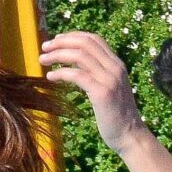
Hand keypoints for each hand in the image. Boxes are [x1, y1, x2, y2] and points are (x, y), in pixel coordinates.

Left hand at [38, 32, 146, 149]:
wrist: (129, 135)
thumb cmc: (114, 115)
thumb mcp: (107, 88)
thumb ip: (96, 74)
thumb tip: (74, 64)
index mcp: (117, 64)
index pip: (94, 39)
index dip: (73, 36)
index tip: (56, 40)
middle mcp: (115, 67)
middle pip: (85, 43)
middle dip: (62, 42)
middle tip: (44, 47)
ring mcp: (110, 79)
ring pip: (80, 55)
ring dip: (57, 55)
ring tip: (42, 60)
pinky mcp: (102, 93)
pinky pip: (78, 75)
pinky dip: (61, 72)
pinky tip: (50, 76)